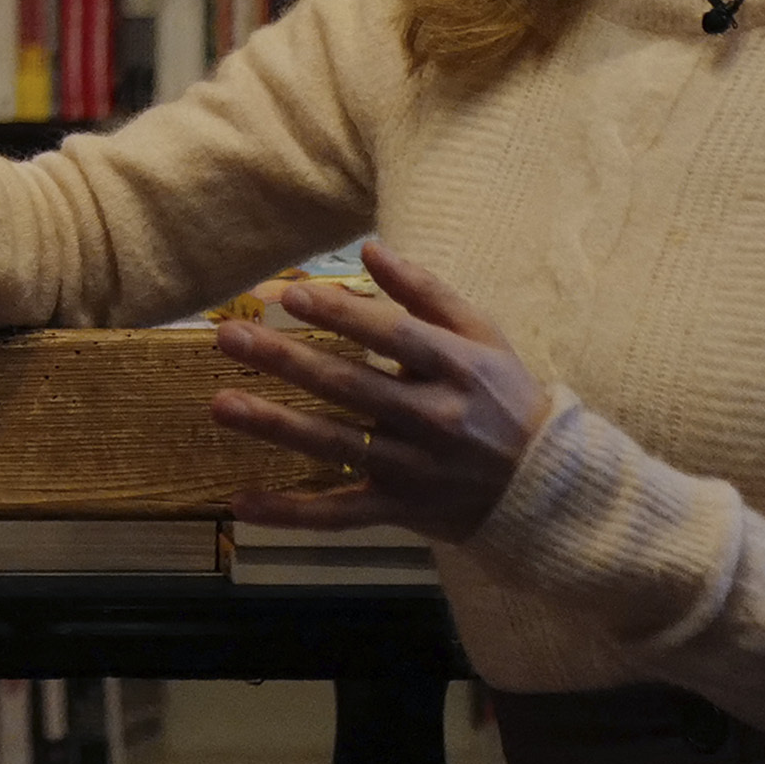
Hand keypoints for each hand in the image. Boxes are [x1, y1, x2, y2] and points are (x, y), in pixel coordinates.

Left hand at [210, 239, 549, 544]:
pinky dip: (289, 513)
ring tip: (221, 404)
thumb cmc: (504, 397)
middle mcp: (433, 418)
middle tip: (230, 336)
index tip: (289, 295)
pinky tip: (240, 502)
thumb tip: (371, 248)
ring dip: (274, 425)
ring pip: (334, 445)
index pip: (392, 336)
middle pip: (350, 386)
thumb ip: (426, 292)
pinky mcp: (398, 509)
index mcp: (456, 368)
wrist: (543, 487)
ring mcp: (412, 469)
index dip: (340, 314)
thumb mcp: (481, 335)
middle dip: (286, 360)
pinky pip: (337, 515)